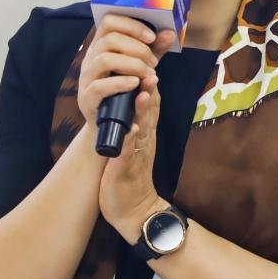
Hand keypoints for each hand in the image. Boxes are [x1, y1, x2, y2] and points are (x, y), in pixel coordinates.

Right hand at [76, 14, 164, 128]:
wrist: (112, 123)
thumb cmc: (126, 90)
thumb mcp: (142, 68)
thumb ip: (154, 52)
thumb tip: (170, 34)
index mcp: (102, 45)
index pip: (109, 21)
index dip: (132, 25)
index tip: (152, 37)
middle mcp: (91, 57)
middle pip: (110, 39)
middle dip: (138, 49)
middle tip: (153, 64)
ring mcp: (86, 77)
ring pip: (104, 59)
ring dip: (132, 65)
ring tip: (148, 75)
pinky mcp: (87, 98)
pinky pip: (100, 86)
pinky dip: (121, 83)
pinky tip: (135, 84)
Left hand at [99, 70, 169, 243]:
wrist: (136, 211)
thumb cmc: (132, 176)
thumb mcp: (136, 145)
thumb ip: (137, 122)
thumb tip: (137, 98)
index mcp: (145, 134)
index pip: (151, 106)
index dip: (150, 86)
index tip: (148, 66)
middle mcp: (144, 142)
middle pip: (151, 114)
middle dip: (150, 92)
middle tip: (151, 72)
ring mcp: (137, 157)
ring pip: (142, 131)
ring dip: (143, 113)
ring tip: (142, 95)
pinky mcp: (126, 172)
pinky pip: (129, 155)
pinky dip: (129, 142)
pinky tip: (129, 131)